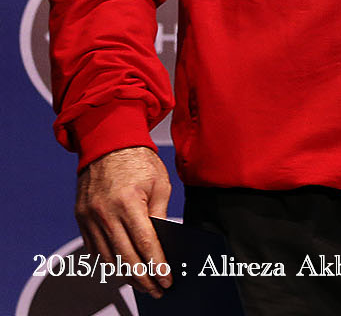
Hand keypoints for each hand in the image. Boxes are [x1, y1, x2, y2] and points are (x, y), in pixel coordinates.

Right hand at [74, 146, 171, 296]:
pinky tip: (122, 268)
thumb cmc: (139, 161)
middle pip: (124, 257)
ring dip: (124, 275)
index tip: (166, 280)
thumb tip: (163, 242)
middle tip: (157, 291)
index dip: (157, 265)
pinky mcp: (80, 218)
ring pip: (107, 257)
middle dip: (142, 278)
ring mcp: (89, 217)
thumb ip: (159, 214)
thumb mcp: (159, 184)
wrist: (107, 143)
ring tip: (142, 284)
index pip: (145, 243)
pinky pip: (93, 248)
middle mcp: (105, 213)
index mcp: (128, 202)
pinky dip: (108, 261)